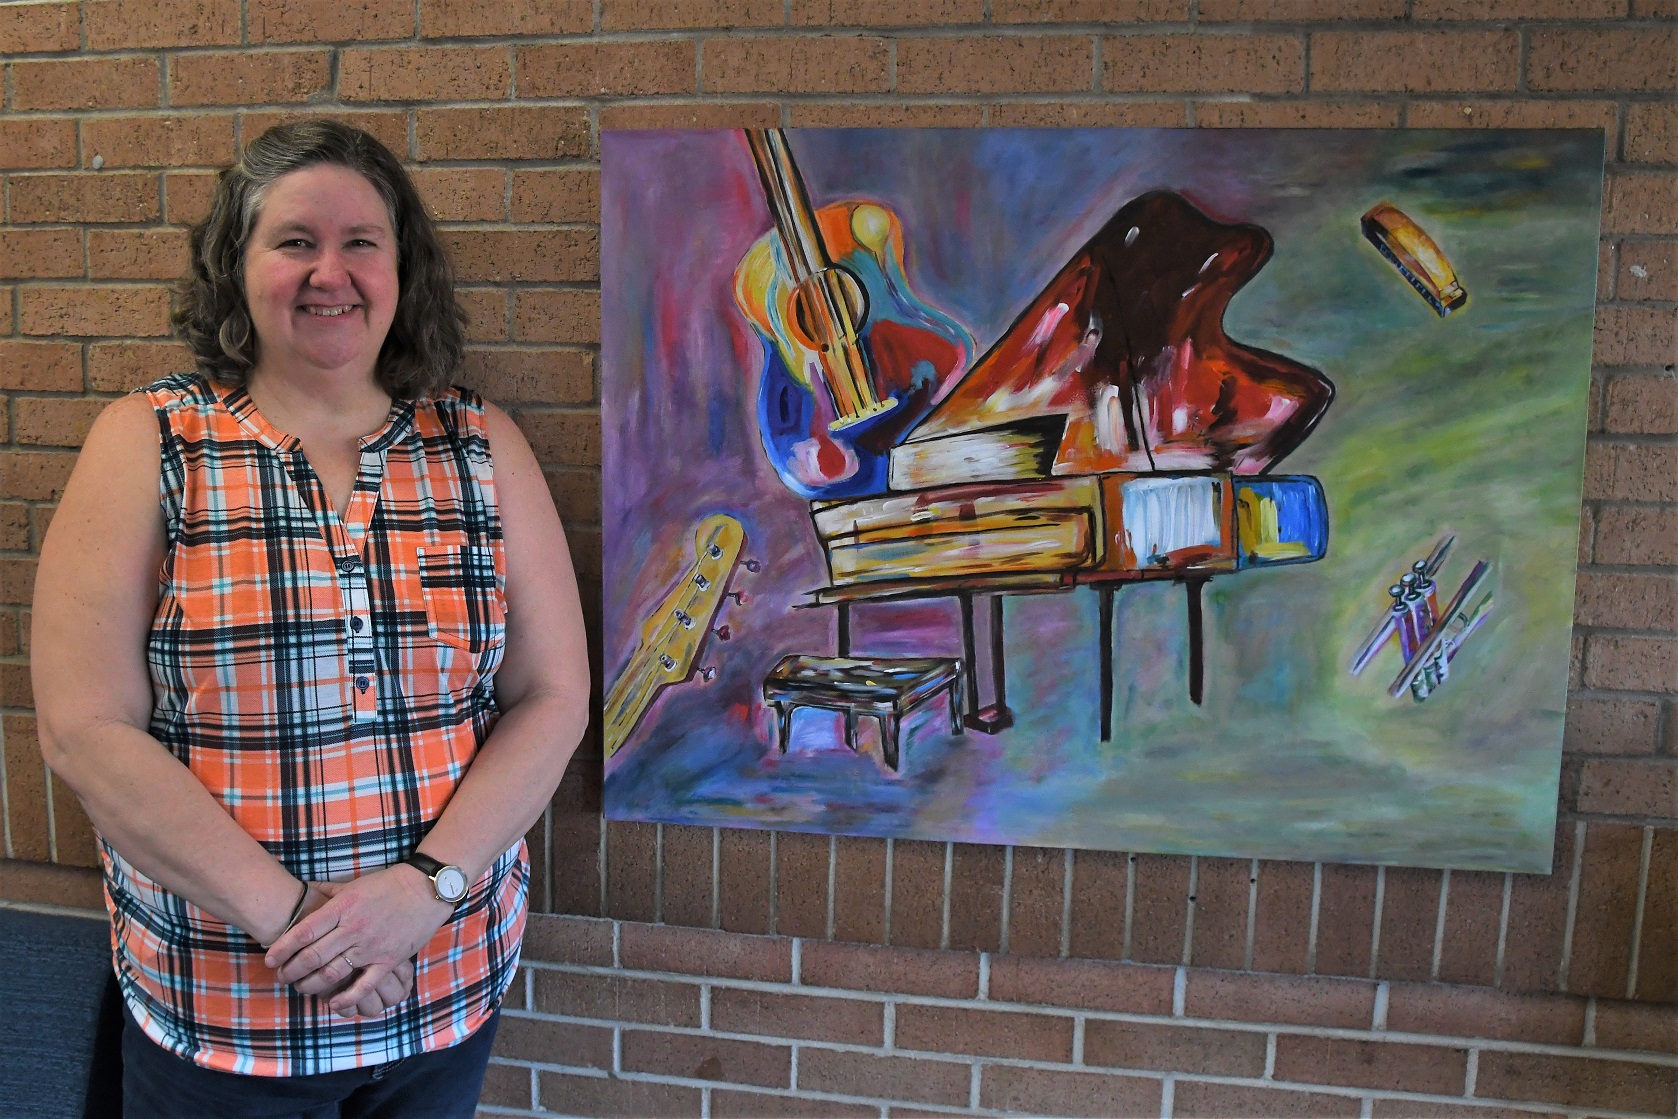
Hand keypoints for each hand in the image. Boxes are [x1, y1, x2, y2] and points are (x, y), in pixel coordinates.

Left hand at [263, 867, 453, 1016]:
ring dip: (311, 985)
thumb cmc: (388, 884)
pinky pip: (363, 986)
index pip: (303, 932)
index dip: (282, 949)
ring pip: (331, 973)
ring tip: (301, 987)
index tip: (269, 959)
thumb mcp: (354, 884)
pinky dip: (346, 999)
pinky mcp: (387, 960)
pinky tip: (332, 1004)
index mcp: (342, 908)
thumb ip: (328, 892)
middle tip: (282, 977)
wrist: (426, 889)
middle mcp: (353, 929)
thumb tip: (305, 891)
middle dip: (291, 971)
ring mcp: (370, 947)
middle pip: (312, 956)